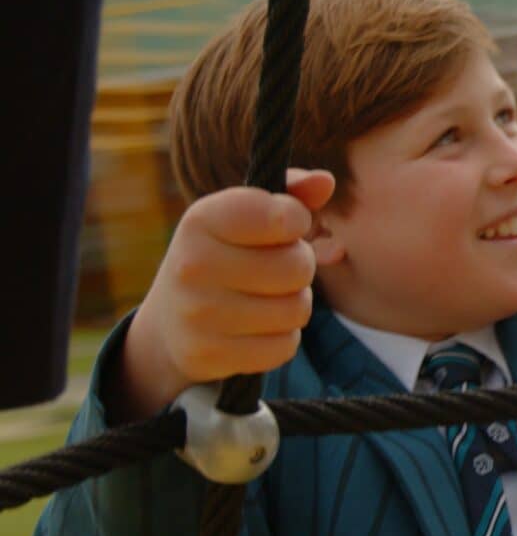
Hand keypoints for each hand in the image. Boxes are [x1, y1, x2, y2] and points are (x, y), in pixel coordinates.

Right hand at [111, 169, 334, 421]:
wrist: (171, 322)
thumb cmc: (225, 254)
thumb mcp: (246, 217)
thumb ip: (290, 194)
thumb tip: (326, 181)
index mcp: (202, 220)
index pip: (282, 217)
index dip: (297, 222)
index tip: (287, 226)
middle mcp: (193, 264)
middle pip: (297, 268)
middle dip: (299, 267)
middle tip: (277, 267)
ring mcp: (197, 313)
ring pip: (295, 310)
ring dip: (293, 304)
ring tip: (268, 296)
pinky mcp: (209, 354)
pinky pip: (283, 347)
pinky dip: (281, 339)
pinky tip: (257, 329)